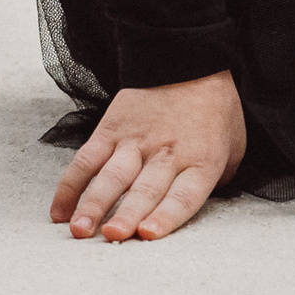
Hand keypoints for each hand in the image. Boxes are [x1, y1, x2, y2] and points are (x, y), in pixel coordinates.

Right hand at [50, 71, 245, 241]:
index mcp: (201, 160)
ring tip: (79, 229)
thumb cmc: (215, 109)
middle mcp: (167, 153)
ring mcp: (136, 141)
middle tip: (113, 235)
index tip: (147, 234)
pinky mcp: (111, 129)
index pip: (183, 194)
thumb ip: (220, 180)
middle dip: (128, 213)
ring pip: (111, 176)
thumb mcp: (234, 144)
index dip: (166, 216)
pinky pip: (86, 160)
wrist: (190, 59)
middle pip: (145, 188)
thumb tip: (200, 208)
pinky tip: (60, 211)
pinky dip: (70, 185)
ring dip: (94, 204)